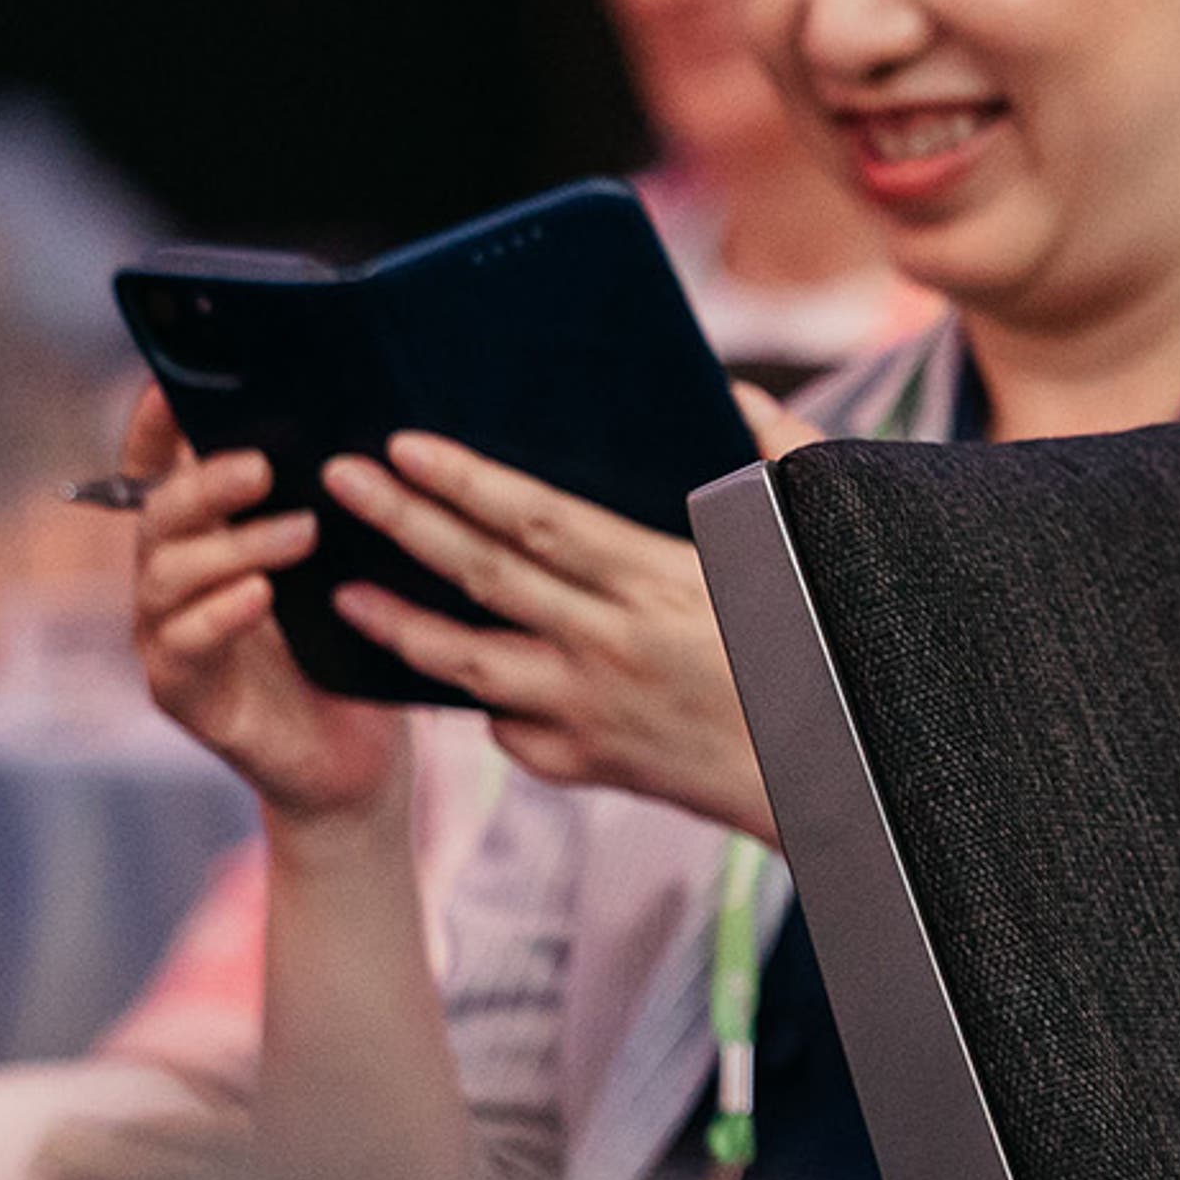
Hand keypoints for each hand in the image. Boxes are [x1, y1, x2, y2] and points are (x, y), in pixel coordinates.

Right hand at [125, 387, 406, 826]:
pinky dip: (219, 617)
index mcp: (208, 535)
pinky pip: (181, 646)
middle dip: (206, 482)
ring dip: (231, 547)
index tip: (169, 387)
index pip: (161, 469)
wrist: (356, 758)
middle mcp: (174, 577)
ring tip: (301, 534)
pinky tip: (258, 597)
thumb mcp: (346, 564)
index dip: (155, 428)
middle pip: (161, 513)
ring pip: (167, 575)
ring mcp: (168, 634)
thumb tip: (361, 427)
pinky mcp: (183, 691)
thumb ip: (328, 505)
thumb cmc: (352, 648)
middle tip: (264, 466)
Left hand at [316, 406, 790, 836]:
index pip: (536, 519)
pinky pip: (511, 731)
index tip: (403, 446)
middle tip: (338, 482)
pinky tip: (451, 677)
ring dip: (398, 625)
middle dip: (400, 522)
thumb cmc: (835, 652)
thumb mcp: (820, 545)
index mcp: (660, 582)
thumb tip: (735, 396)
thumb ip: (782, 459)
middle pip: (482, 575)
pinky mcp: (589, 766)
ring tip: (343, 593)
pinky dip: (482, 703)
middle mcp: (609, 646)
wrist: (842, 783)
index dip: (464, 480)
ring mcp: (590, 712)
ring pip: (467, 665)